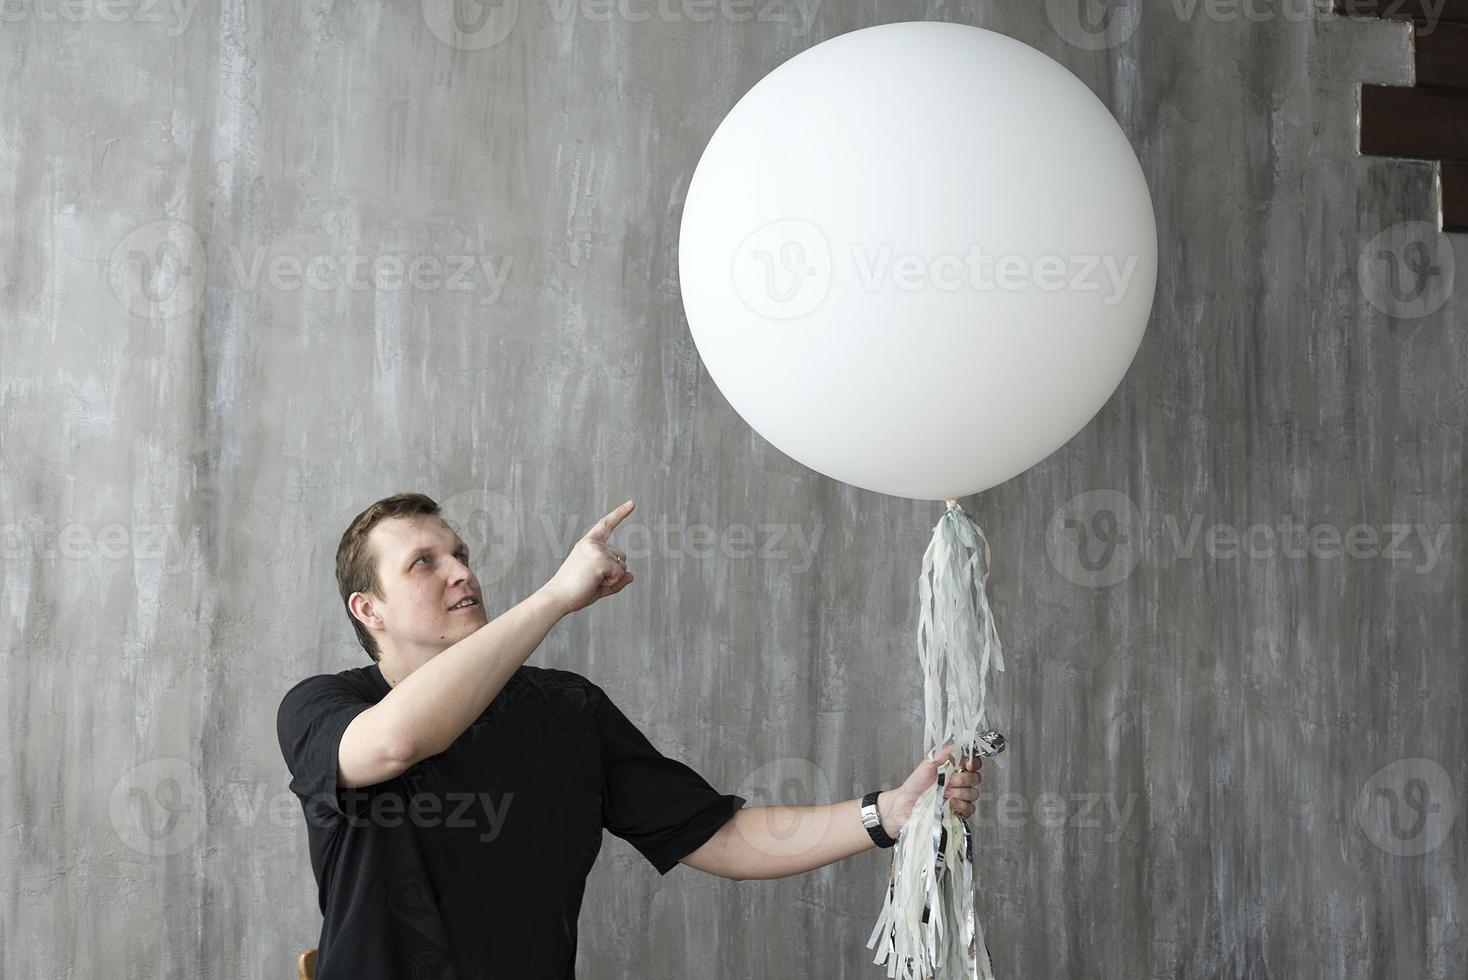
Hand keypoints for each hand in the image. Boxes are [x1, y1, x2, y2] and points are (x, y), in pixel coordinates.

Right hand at [539, 500, 636, 614]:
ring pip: (622, 567)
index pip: (606, 525)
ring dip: (612, 579)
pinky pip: (620, 574)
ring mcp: (596, 550)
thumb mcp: (598, 585)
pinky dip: (611, 583)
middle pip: (622, 557)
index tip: (632, 502)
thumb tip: (631, 576)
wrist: (557, 597)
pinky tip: (594, 582)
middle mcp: (592, 543)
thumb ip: (615, 580)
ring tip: (590, 581)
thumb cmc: (574, 592)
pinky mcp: (600, 560)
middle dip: (614, 573)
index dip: (620, 513)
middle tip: (591, 580)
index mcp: (588, 544)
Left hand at [877, 741, 982, 836]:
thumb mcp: (928, 763)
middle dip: (962, 780)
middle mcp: (960, 782)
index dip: (974, 763)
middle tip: (948, 781)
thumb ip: (944, 754)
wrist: (906, 802)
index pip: (974, 763)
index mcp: (955, 768)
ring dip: (959, 793)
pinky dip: (961, 806)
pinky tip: (950, 803)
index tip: (967, 764)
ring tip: (944, 793)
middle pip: (976, 778)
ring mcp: (961, 797)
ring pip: (973, 794)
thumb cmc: (916, 783)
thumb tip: (958, 745)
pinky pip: (970, 809)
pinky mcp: (959, 811)